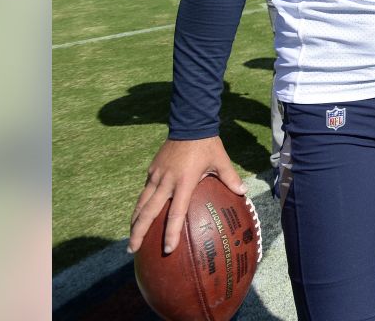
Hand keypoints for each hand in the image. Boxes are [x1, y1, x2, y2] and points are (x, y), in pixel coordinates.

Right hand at [127, 137, 244, 254]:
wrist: (190, 124)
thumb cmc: (208, 145)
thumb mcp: (221, 161)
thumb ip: (231, 178)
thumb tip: (244, 192)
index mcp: (184, 181)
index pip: (176, 213)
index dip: (171, 232)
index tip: (168, 249)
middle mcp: (166, 181)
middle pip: (148, 211)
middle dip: (139, 232)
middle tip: (132, 250)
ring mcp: (156, 175)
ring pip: (141, 203)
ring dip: (134, 221)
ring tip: (130, 239)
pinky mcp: (152, 170)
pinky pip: (144, 191)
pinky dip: (139, 205)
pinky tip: (138, 216)